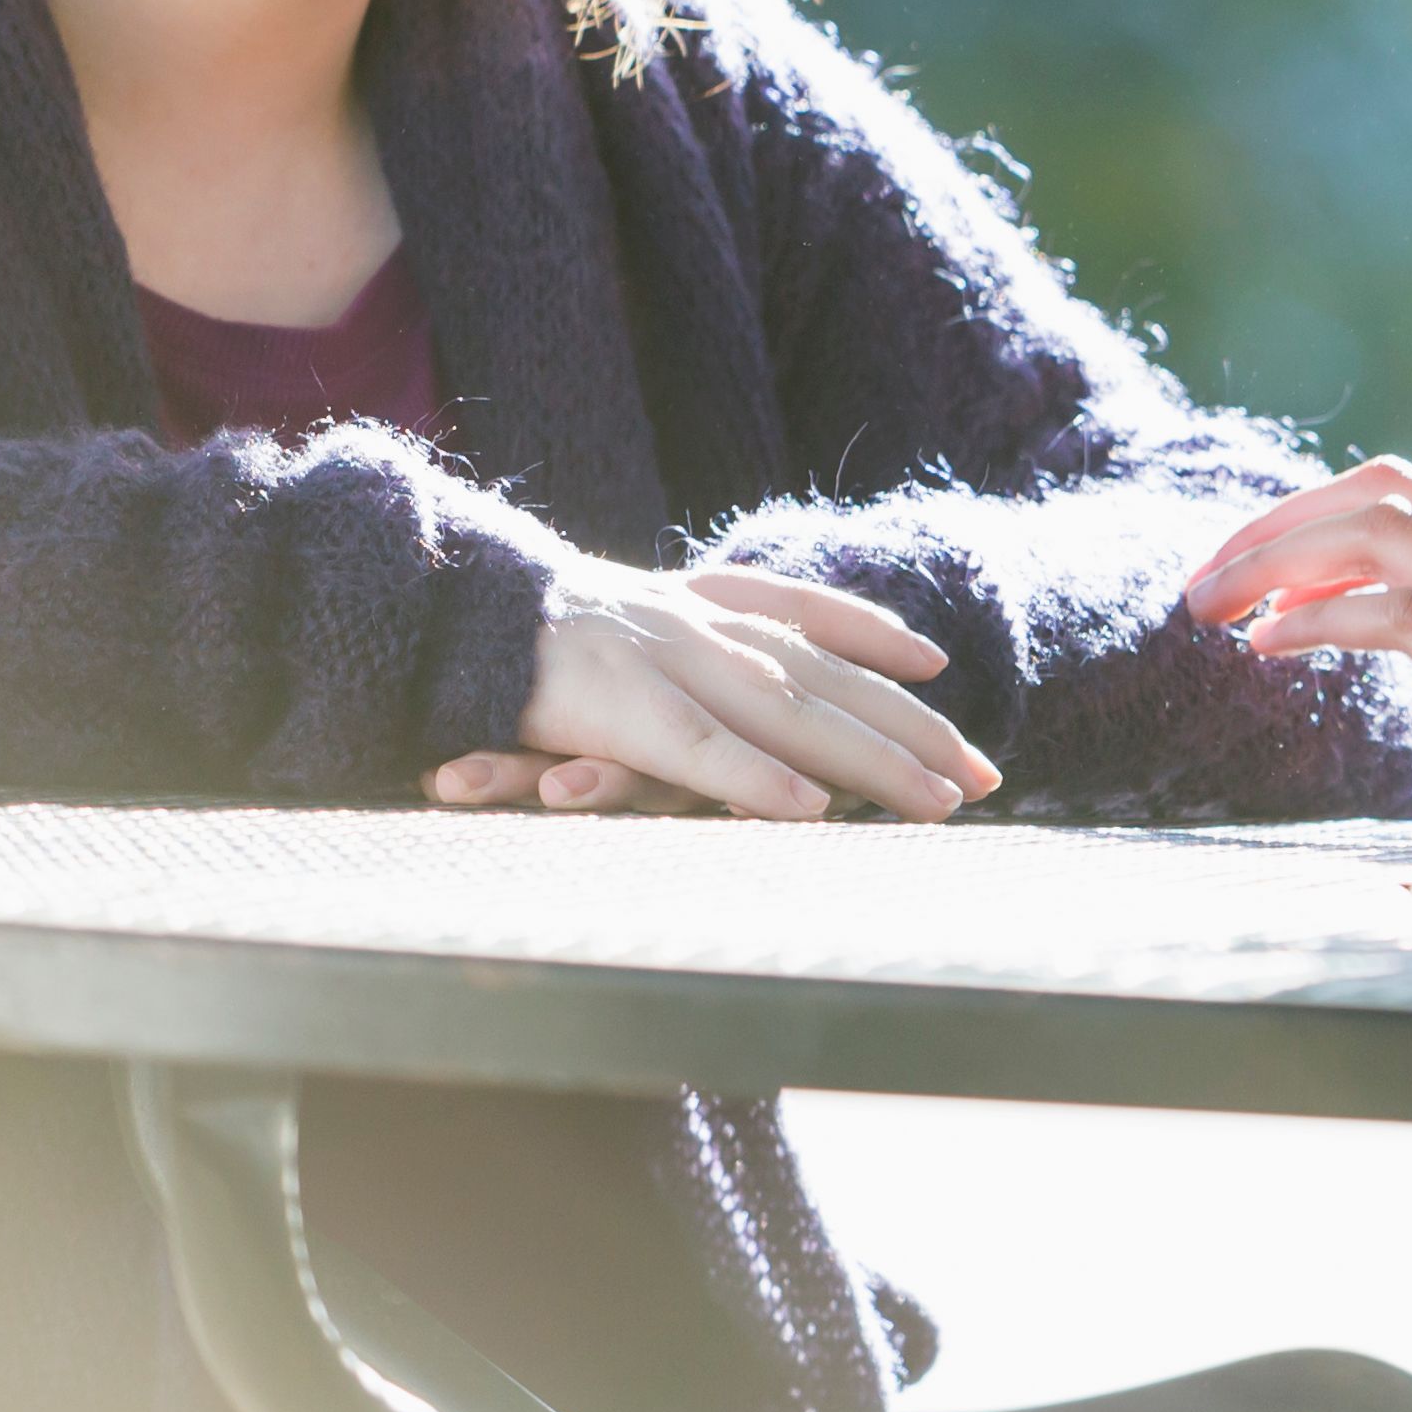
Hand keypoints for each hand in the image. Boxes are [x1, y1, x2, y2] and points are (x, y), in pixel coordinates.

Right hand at [425, 564, 998, 821]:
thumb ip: (681, 643)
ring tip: (936, 802)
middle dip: (914, 729)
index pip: (810, 617)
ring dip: (869, 761)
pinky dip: (753, 780)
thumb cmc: (523, 642)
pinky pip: (696, 749)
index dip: (879, 641)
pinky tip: (808, 811)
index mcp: (697, 600)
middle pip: (829, 679)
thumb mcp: (619, 627)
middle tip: (984, 775)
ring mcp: (660, 660)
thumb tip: (728, 676)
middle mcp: (695, 624)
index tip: (942, 670)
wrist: (427, 613)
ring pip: (788, 714)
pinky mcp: (611, 707)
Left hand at [1184, 453, 1411, 854]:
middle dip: (1278, 523)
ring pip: (1384, 530)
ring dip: (1274, 558)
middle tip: (1205, 575)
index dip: (1328, 520)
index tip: (1261, 568)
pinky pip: (1406, 606)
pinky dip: (1319, 617)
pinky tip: (1271, 649)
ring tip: (1209, 603)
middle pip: (1388, 493)